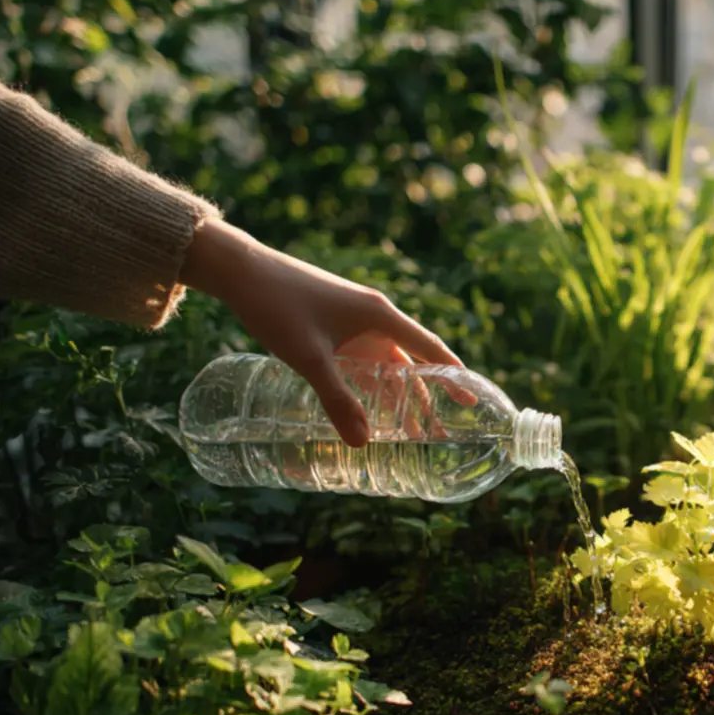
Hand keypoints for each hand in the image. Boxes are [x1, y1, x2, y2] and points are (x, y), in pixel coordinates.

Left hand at [180, 218, 461, 446]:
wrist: (240, 270)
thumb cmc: (278, 306)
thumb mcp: (309, 358)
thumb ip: (336, 401)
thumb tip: (363, 444)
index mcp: (380, 316)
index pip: (430, 349)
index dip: (454, 376)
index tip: (473, 401)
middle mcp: (374, 316)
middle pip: (411, 362)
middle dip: (426, 398)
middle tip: (438, 432)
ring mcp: (353, 320)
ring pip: (386, 363)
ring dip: (397, 394)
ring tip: (407, 429)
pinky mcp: (334, 324)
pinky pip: (364, 359)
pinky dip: (372, 384)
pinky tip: (368, 407)